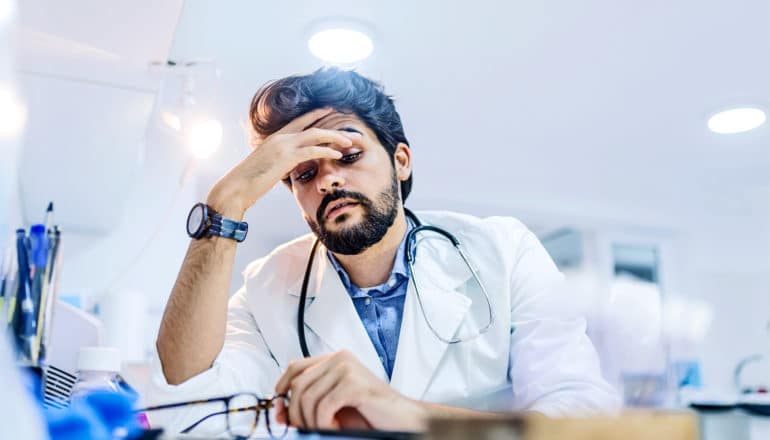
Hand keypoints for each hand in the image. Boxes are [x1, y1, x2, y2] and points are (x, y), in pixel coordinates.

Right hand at [206, 108, 361, 217]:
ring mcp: (283, 146)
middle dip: (332, 125)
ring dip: (335, 137)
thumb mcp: (266, 167)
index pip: (300, 121)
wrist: (235, 188)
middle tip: (349, 126)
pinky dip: (327, 151)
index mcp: (275, 138)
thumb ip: (280, 162)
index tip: (331, 112)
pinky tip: (338, 154)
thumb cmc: (248, 182)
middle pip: (312, 125)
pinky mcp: (286, 158)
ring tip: (350, 141)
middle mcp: (280, 137)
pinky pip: (312, 151)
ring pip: (316, 135)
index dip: (317, 115)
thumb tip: (288, 167)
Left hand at [274, 350, 426, 430]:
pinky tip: (336, 427)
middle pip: (298, 385)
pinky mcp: (354, 383)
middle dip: (296, 414)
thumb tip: (279, 410)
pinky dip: (324, 423)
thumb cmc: (371, 414)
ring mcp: (347, 368)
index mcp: (335, 359)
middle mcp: (340, 358)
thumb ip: (310, 400)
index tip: (280, 412)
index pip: (295, 367)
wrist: (405, 420)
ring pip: (308, 398)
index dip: (281, 389)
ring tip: (329, 429)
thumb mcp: (333, 404)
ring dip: (312, 422)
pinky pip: (323, 406)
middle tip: (307, 430)